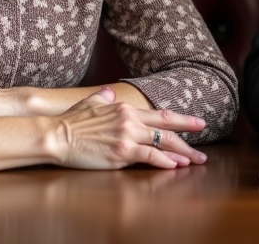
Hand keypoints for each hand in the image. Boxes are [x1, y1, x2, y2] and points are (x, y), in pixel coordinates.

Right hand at [48, 87, 209, 170]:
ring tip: (194, 162)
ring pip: (163, 144)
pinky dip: (165, 161)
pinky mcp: (122, 152)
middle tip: (202, 151)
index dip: (182, 120)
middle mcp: (130, 120)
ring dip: (182, 154)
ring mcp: (127, 136)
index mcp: (125, 108)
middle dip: (188, 139)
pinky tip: (175, 166)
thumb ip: (102, 98)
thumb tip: (109, 92)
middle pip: (167, 129)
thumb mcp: (89, 103)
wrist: (55, 134)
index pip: (160, 115)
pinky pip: (150, 156)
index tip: (198, 124)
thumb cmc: (69, 122)